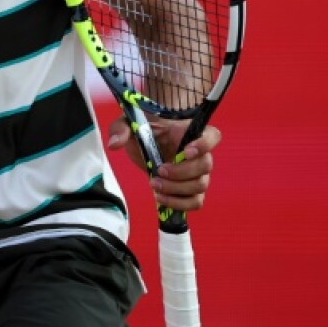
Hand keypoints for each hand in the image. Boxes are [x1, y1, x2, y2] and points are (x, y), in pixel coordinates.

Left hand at [106, 116, 220, 212]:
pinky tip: (161, 197)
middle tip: (158, 171)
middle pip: (205, 166)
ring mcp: (196, 173)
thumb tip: (114, 144)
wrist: (146, 141)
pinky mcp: (189, 189)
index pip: (212, 136)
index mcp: (189, 132)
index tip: (185, 151)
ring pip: (201, 186)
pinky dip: (179, 203)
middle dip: (181, 172)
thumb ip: (120, 129)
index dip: (204, 144)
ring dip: (177, 189)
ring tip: (154, 185)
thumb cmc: (143, 128)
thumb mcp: (129, 122)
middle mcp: (198, 153)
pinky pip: (195, 202)